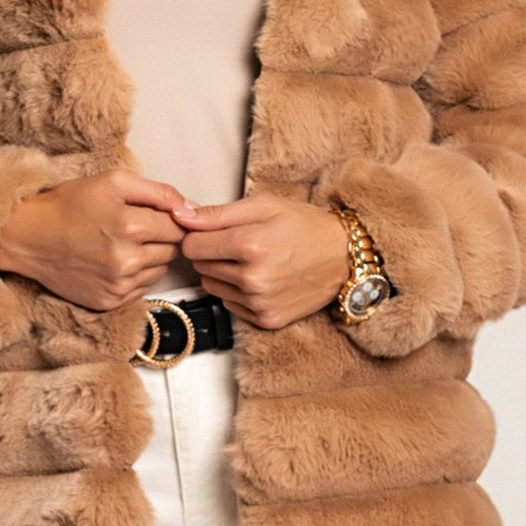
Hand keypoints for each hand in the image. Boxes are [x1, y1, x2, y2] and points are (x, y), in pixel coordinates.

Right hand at [0, 167, 189, 310]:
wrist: (27, 237)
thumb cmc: (67, 206)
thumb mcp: (113, 181)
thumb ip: (158, 191)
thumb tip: (191, 208)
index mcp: (129, 226)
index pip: (179, 226)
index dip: (170, 218)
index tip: (154, 214)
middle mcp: (126, 260)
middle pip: (173, 250)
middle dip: (160, 237)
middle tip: (132, 226)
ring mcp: (117, 285)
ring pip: (160, 270)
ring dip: (149, 257)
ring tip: (121, 243)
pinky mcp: (109, 302)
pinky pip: (142, 289)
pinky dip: (135, 276)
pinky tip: (113, 261)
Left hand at [172, 192, 350, 327]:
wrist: (344, 257)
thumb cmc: (306, 226)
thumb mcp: (264, 206)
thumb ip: (217, 213)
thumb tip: (181, 215)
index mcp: (251, 245)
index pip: (192, 245)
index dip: (200, 235)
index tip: (215, 231)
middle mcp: (253, 279)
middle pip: (200, 267)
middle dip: (213, 253)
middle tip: (241, 243)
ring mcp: (260, 303)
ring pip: (211, 287)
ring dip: (223, 274)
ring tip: (252, 261)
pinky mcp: (266, 319)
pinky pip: (230, 305)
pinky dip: (238, 293)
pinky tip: (262, 279)